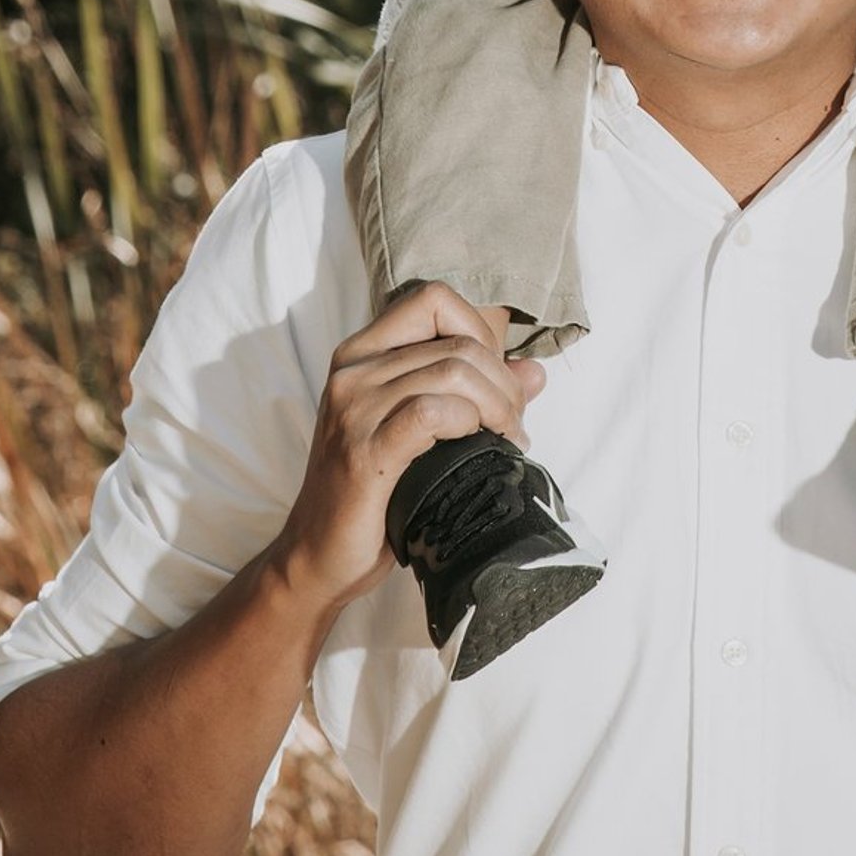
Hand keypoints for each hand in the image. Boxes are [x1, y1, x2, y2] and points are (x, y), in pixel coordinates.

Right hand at [269, 284, 543, 624]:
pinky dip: (470, 424)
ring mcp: (354, 408)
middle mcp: (352, 370)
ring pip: (452, 371)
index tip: (499, 381)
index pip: (433, 299)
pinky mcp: (364, 450)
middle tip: (515, 424)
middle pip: (456, 341)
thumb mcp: (422, 431)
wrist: (319, 556)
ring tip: (507, 439)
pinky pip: (432, 412)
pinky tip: (480, 448)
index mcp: (362, 353)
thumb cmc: (375, 492)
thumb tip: (536, 372)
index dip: (481, 331)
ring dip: (497, 406)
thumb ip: (476, 394)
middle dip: (503, 382)